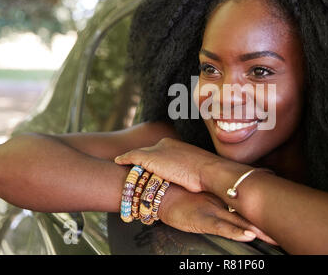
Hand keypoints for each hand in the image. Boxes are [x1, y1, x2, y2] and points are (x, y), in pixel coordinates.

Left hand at [114, 137, 242, 192]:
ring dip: (131, 159)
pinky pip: (132, 157)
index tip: (151, 166)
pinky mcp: (150, 158)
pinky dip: (124, 158)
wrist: (209, 171)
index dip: (155, 159)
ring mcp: (157, 150)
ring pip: (139, 154)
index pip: (160, 150)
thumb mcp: (197, 170)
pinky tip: (117, 161)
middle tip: (133, 165)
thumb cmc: (208, 175)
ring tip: (122, 164)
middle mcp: (166, 144)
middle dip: (141, 158)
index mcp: (177, 145)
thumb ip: (189, 172)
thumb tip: (190, 183)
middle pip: (148, 151)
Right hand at [158, 183, 277, 244]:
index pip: (250, 201)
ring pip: (241, 220)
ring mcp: (214, 211)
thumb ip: (223, 197)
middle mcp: (224, 202)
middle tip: (289, 226)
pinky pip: (221, 227)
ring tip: (274, 236)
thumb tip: (239, 199)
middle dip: (270, 220)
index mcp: (226, 196)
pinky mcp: (202, 220)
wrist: (162, 192)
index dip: (268, 205)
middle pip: (251, 211)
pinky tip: (247, 235)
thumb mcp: (207, 197)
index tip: (287, 210)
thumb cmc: (185, 196)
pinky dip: (235, 231)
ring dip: (258, 228)